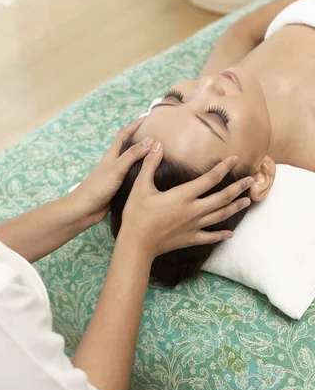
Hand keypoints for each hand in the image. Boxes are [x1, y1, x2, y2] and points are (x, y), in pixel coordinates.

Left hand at [70, 118, 153, 223]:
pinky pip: (134, 177)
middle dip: (141, 139)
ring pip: (132, 162)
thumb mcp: (117, 168)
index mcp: (112, 155)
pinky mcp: (120, 188)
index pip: (124, 134)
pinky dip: (142, 173)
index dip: (134, 124)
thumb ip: (132, 155)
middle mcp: (115, 163)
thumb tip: (150, 140)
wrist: (84, 210)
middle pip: (129, 146)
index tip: (147, 117)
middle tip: (158, 136)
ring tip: (159, 155)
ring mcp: (117, 175)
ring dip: (143, 157)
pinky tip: (151, 176)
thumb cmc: (98, 187)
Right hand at [119, 143, 251, 257]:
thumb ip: (150, 164)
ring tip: (248, 200)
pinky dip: (222, 234)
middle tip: (252, 180)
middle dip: (238, 187)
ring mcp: (194, 226)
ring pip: (220, 215)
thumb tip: (157, 145)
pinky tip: (231, 233)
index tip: (235, 159)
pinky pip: (211, 237)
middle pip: (222, 197)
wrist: (137, 244)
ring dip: (235, 207)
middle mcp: (193, 210)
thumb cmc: (137, 214)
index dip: (223, 167)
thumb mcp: (141, 186)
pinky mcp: (190, 238)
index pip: (209, 178)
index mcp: (183, 195)